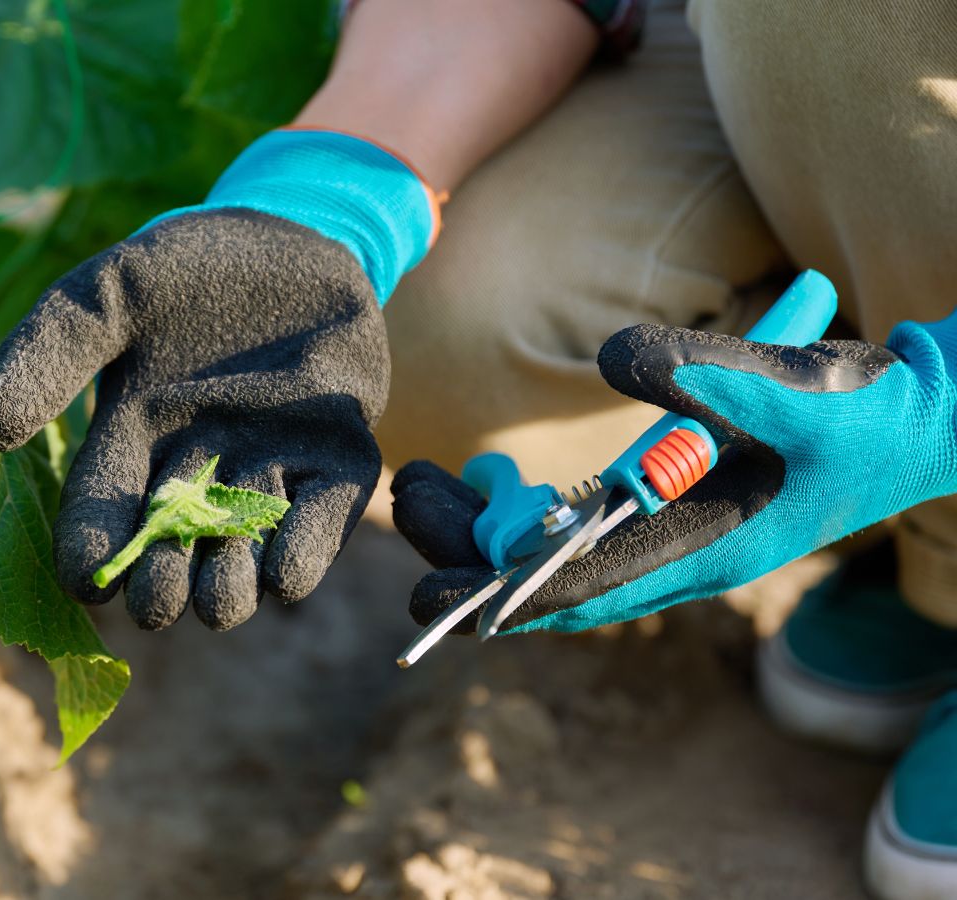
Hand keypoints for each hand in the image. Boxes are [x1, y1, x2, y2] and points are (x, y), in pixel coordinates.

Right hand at [0, 130, 435, 630]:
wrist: (290, 231)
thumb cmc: (187, 268)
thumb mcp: (106, 294)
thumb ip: (47, 354)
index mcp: (129, 444)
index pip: (97, 520)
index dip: (88, 559)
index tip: (86, 582)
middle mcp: (194, 474)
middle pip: (170, 561)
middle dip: (161, 588)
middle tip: (156, 595)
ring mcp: (265, 472)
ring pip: (242, 562)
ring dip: (227, 589)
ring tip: (216, 597)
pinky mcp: (334, 462)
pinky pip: (321, 528)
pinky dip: (302, 558)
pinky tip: (282, 570)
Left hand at [396, 315, 956, 633]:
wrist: (924, 417)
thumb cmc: (873, 412)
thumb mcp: (800, 389)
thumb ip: (711, 373)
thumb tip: (611, 355)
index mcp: (710, 551)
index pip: (585, 589)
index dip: (503, 598)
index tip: (428, 603)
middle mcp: (685, 555)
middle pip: (556, 575)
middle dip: (474, 550)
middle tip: (411, 500)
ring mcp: (680, 534)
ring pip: (563, 550)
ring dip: (492, 527)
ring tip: (431, 482)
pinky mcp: (679, 503)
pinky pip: (586, 523)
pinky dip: (532, 507)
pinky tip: (490, 475)